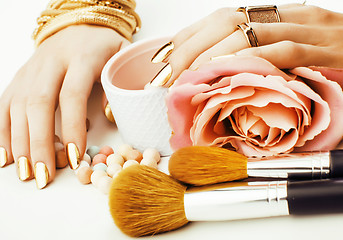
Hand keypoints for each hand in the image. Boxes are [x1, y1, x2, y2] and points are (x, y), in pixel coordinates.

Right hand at [0, 24, 129, 187]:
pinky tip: (7, 156)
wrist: (77, 27)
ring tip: (27, 173)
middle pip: (39, 104)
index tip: (75, 156)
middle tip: (45, 174)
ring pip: (18, 107)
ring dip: (20, 143)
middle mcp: (50, 63)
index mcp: (80, 58)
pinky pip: (5, 105)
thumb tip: (110, 116)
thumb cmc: (104, 47)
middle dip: (40, 142)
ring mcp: (31, 71)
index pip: (72, 94)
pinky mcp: (19, 78)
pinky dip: (4, 132)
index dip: (72, 126)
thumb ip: (121, 82)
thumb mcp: (122, 57)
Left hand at [151, 4, 342, 85]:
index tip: (162, 56)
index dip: (188, 36)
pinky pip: (283, 50)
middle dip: (189, 48)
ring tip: (186, 78)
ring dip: (211, 56)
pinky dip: (251, 61)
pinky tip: (227, 73)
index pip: (222, 18)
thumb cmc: (335, 55)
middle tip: (164, 74)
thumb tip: (224, 78)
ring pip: (249, 32)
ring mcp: (308, 29)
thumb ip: (261, 60)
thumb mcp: (293, 53)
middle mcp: (288, 16)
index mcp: (276, 16)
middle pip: (226, 21)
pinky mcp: (326, 48)